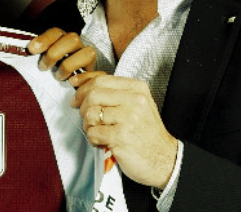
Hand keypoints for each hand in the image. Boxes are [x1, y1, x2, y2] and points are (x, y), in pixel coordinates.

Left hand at [27, 27, 95, 83]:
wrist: (72, 86)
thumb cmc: (54, 72)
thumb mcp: (44, 61)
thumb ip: (38, 55)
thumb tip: (25, 52)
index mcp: (63, 40)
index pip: (56, 32)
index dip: (44, 39)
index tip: (31, 49)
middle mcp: (78, 46)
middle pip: (72, 39)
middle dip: (55, 53)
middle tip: (43, 66)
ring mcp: (88, 58)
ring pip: (88, 53)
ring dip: (69, 65)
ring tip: (58, 76)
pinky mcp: (96, 73)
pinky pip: (97, 73)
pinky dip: (84, 77)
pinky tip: (72, 82)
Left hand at [72, 71, 177, 188]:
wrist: (165, 159)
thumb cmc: (146, 133)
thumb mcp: (137, 105)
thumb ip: (114, 94)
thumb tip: (82, 84)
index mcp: (137, 88)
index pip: (101, 80)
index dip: (83, 88)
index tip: (76, 97)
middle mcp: (135, 100)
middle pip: (93, 94)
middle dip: (83, 108)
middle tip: (87, 119)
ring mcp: (128, 118)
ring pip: (91, 114)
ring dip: (89, 126)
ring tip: (99, 132)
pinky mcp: (121, 136)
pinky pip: (93, 133)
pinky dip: (94, 139)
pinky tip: (104, 142)